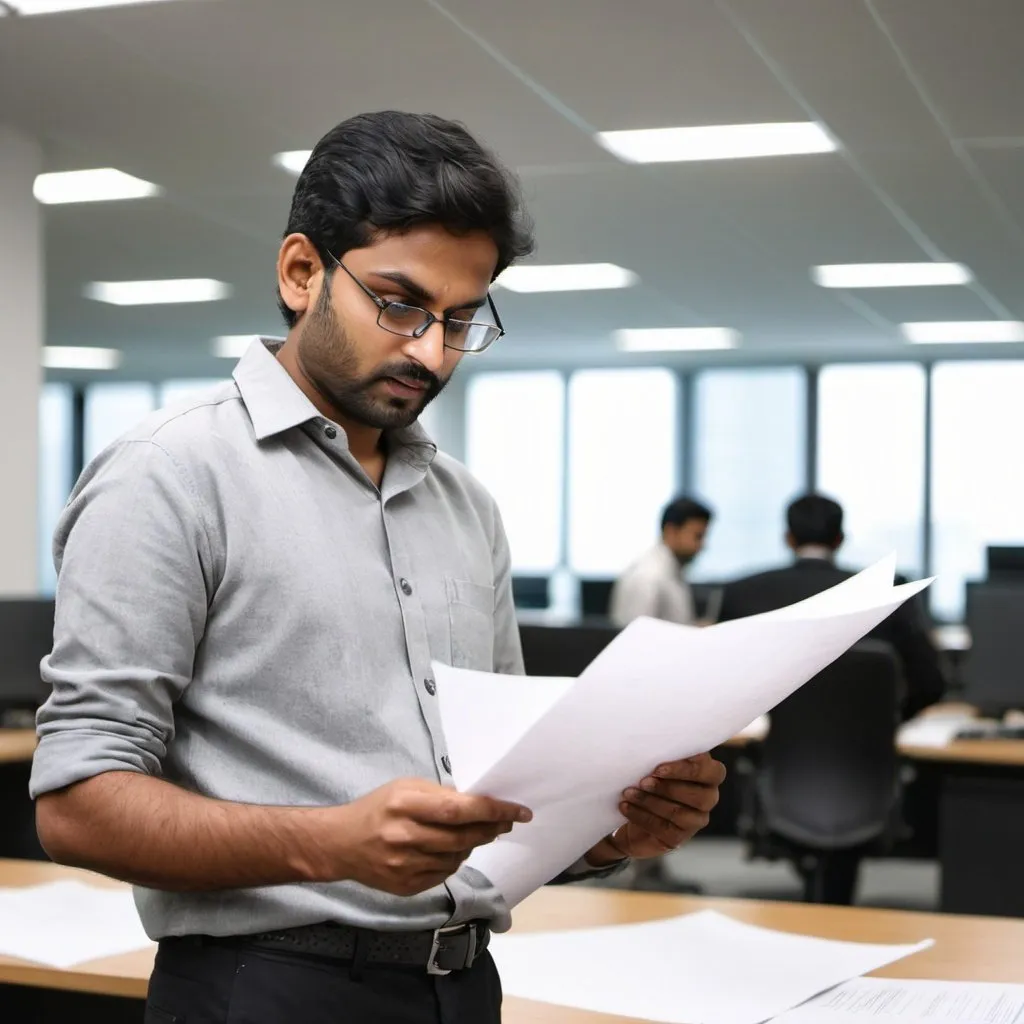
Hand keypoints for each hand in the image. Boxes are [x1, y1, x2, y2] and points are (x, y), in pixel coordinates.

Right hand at [321, 779, 531, 896]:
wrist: (340, 843)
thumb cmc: (377, 808)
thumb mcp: (406, 787)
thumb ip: (440, 795)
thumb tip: (478, 802)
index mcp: (406, 804)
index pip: (460, 809)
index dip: (494, 810)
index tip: (519, 811)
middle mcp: (405, 835)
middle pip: (463, 836)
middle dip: (491, 828)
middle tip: (506, 822)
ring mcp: (404, 865)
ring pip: (457, 857)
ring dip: (472, 844)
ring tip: (473, 833)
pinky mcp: (405, 886)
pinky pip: (444, 874)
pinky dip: (453, 861)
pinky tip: (449, 850)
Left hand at [585, 753, 725, 866]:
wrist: (631, 809)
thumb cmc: (648, 773)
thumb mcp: (656, 758)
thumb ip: (662, 749)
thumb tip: (648, 733)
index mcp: (708, 773)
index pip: (712, 772)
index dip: (687, 770)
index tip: (658, 767)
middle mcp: (708, 797)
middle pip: (700, 795)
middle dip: (668, 787)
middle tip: (643, 780)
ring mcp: (696, 820)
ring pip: (679, 812)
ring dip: (650, 801)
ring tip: (628, 792)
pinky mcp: (679, 837)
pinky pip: (663, 828)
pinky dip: (641, 816)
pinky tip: (625, 806)